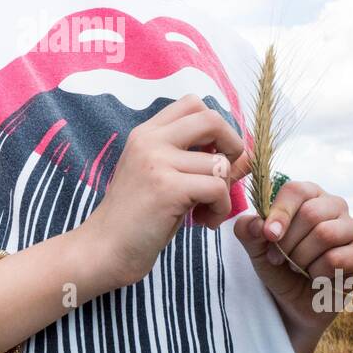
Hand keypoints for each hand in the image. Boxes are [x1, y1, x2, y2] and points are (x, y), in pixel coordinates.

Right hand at [83, 94, 247, 290]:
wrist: (104, 249)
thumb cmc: (137, 218)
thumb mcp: (166, 179)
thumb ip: (199, 161)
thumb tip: (248, 154)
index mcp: (146, 133)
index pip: (193, 104)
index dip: (216, 126)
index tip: (215, 154)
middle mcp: (150, 140)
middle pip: (212, 119)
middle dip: (232, 146)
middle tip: (225, 175)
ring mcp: (157, 162)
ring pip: (219, 164)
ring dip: (224, 192)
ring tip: (207, 211)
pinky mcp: (167, 188)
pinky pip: (217, 188)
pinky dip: (220, 209)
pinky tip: (205, 222)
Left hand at [232, 179, 352, 333]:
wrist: (295, 302)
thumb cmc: (279, 267)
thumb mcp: (256, 249)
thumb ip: (249, 231)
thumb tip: (256, 224)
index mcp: (309, 195)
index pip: (296, 190)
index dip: (280, 212)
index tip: (268, 236)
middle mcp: (334, 206)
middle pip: (311, 213)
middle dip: (287, 242)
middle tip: (278, 259)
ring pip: (325, 234)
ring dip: (301, 258)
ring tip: (296, 267)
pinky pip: (336, 259)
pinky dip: (316, 274)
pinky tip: (315, 278)